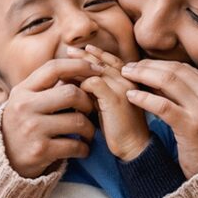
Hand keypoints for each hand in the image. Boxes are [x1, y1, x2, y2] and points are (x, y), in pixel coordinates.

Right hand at [1, 58, 102, 177]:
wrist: (2, 161)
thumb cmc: (22, 125)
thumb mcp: (25, 101)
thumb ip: (47, 87)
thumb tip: (80, 68)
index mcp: (22, 90)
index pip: (53, 68)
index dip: (79, 65)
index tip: (96, 70)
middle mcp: (25, 107)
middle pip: (71, 93)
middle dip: (88, 102)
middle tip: (90, 111)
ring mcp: (32, 129)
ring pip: (78, 121)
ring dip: (90, 129)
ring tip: (88, 133)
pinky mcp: (40, 151)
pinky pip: (75, 146)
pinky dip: (84, 148)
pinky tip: (82, 148)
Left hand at [69, 45, 150, 161]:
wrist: (133, 147)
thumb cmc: (118, 129)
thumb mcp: (108, 104)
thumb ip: (98, 90)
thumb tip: (77, 79)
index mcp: (130, 81)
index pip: (111, 60)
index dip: (96, 54)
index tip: (81, 50)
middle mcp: (128, 80)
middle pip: (103, 61)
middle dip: (85, 55)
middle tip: (69, 51)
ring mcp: (122, 88)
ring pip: (96, 69)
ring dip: (79, 67)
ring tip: (64, 65)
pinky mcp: (114, 98)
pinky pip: (93, 83)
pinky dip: (81, 84)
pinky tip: (73, 89)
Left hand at [120, 59, 197, 177]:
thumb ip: (184, 96)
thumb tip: (154, 77)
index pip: (185, 68)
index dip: (159, 64)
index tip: (140, 65)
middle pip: (176, 70)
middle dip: (148, 66)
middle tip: (129, 67)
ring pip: (169, 82)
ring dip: (144, 76)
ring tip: (126, 76)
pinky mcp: (192, 127)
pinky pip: (163, 106)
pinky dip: (145, 98)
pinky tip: (131, 96)